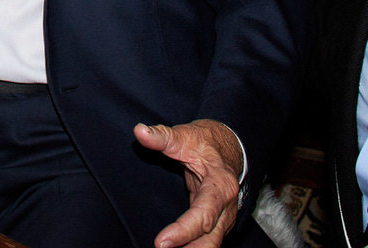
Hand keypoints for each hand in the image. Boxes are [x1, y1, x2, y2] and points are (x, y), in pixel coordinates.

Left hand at [134, 120, 243, 247]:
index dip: (183, 231)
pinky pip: (206, 241)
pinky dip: (191, 247)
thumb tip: (140, 131)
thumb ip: (162, 136)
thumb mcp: (185, 136)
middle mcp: (226, 207)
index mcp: (220, 186)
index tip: (160, 242)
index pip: (203, 215)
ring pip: (211, 244)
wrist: (228, 147)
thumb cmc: (206, 143)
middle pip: (211, 239)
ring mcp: (223, 217)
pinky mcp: (216, 222)